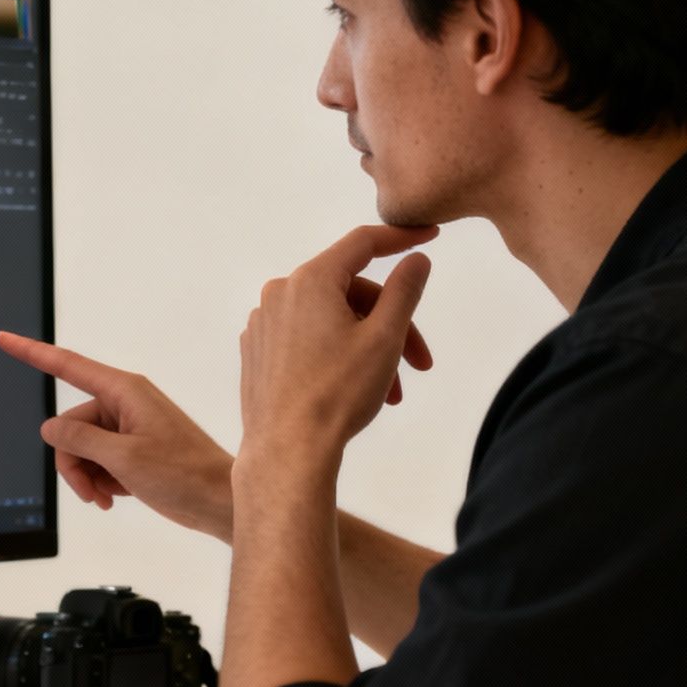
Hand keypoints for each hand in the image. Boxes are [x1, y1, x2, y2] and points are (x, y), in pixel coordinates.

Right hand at [0, 331, 236, 542]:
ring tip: (104, 498)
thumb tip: (49, 428)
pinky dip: (99, 481)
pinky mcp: (131, 449)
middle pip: (70, 425)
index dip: (31, 352)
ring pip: (80, 447)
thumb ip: (79, 439)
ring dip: (86, 476)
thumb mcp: (123, 457)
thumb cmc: (183, 474)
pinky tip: (113, 498)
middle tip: (90, 492)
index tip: (4, 338)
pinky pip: (97, 459)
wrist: (218, 501)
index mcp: (124, 391)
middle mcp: (123, 403)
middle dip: (72, 462)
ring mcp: (127, 427)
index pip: (66, 365)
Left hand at [239, 225, 436, 474]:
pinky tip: (354, 389)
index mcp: (310, 281)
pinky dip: (337, 355)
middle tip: (420, 364)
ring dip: (367, 347)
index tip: (430, 236)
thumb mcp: (384, 337)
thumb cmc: (337, 394)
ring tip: (391, 391)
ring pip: (330, 321)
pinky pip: (306, 339)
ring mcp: (263, 324)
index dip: (400, 238)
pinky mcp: (257, 352)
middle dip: (391, 323)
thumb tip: (416, 258)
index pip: (363, 244)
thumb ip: (404, 290)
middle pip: (350, 293)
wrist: (286, 450)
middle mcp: (280, 293)